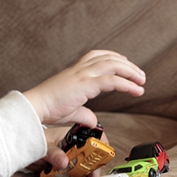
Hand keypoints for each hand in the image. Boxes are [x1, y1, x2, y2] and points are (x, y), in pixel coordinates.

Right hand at [23, 50, 144, 126]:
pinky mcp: (85, 85)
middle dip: (127, 64)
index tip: (124, 63)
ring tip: (142, 81)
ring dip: (131, 71)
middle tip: (140, 75)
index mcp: (74, 72)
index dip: (112, 57)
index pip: (96, 56)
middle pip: (109, 58)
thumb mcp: (69, 110)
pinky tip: (136, 90)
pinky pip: (112, 81)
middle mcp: (79, 70)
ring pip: (113, 65)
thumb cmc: (46, 108)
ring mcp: (82, 75)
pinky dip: (127, 84)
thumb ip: (83, 113)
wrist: (34, 107)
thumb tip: (93, 121)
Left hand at [27, 125, 112, 176]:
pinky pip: (72, 175)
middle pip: (89, 159)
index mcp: (72, 137)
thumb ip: (53, 153)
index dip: (100, 150)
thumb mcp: (44, 146)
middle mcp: (72, 147)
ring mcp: (68, 157)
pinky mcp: (63, 167)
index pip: (92, 140)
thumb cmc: (34, 141)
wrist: (22, 149)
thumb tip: (64, 162)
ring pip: (82, 169)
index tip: (101, 162)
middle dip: (91, 171)